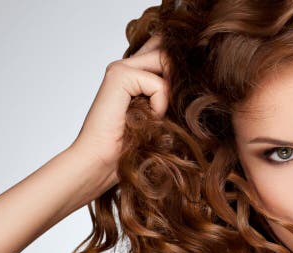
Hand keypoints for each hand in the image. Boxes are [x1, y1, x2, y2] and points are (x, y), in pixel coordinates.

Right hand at [68, 34, 170, 191]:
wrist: (98, 163)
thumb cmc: (127, 149)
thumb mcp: (157, 116)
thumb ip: (170, 93)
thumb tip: (194, 77)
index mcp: (132, 74)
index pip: (163, 50)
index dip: (177, 66)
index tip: (180, 92)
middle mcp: (125, 66)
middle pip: (168, 51)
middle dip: (178, 78)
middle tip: (164, 111)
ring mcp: (121, 68)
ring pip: (166, 63)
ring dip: (167, 96)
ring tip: (151, 118)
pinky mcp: (120, 76)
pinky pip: (159, 84)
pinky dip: (159, 107)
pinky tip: (144, 121)